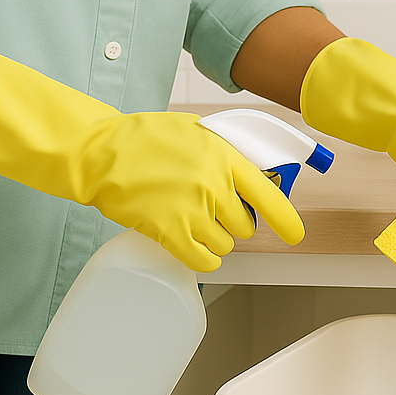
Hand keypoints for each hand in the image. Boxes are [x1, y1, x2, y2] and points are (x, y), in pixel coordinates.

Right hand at [0, 52, 302, 271]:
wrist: (101, 153)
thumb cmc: (146, 140)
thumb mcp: (196, 133)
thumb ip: (225, 155)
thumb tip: (251, 178)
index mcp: (224, 157)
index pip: (269, 195)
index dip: (285, 220)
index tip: (294, 234)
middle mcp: (213, 185)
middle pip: (244, 226)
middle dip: (232, 223)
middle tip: (210, 212)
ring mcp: (192, 210)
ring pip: (224, 245)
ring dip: (214, 239)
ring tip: (192, 221)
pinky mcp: (170, 231)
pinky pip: (202, 260)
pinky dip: (202, 258)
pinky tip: (192, 245)